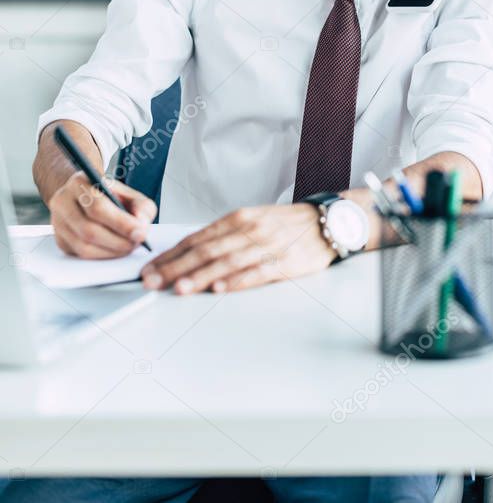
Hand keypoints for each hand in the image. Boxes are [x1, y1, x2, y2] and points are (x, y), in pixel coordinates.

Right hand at [49, 172, 156, 258]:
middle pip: (89, 230)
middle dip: (118, 241)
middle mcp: (63, 201)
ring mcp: (58, 222)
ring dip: (111, 252)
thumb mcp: (129, 193)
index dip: (121, 223)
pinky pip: (80, 255)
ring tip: (128, 247)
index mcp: (80, 182)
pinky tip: (115, 250)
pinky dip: (102, 256)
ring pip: (83, 246)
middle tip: (136, 243)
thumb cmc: (109, 195)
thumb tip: (141, 226)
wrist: (84, 196)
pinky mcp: (60, 240)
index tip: (140, 232)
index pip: (97, 207)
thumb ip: (142, 206)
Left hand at [140, 203, 336, 293]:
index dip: (171, 254)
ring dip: (201, 276)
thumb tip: (187, 253)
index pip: (197, 238)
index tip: (150, 268)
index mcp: (238, 218)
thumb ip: (223, 236)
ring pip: (227, 262)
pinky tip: (220, 288)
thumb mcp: (252, 221)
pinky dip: (237, 280)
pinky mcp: (285, 262)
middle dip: (176, 267)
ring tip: (179, 288)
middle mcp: (250, 229)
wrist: (327, 222)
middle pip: (207, 250)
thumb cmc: (285, 225)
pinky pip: (257, 272)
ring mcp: (267, 245)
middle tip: (153, 281)